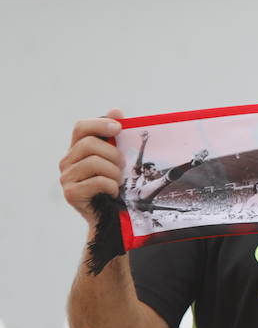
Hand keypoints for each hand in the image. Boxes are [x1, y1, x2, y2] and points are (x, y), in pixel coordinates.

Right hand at [60, 109, 125, 227]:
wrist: (107, 216)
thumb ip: (114, 137)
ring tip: (117, 181)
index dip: (99, 123)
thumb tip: (116, 110)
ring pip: (95, 163)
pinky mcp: (71, 193)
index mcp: (76, 150)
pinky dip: (111, 186)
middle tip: (122, 166)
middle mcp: (66, 162)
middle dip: (113, 154)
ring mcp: (66, 178)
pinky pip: (97, 181)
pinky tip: (112, 192)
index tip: (118, 127)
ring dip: (114, 172)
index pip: (81, 127)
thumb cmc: (112, 185)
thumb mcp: (115, 159)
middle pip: (90, 144)